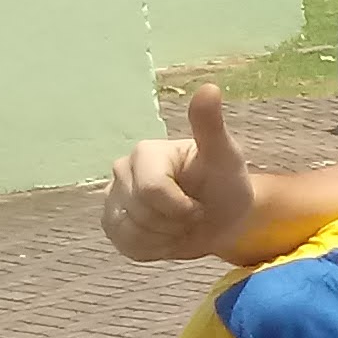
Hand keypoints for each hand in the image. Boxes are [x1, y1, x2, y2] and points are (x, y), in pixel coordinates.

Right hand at [101, 82, 251, 262]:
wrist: (222, 217)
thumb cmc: (225, 183)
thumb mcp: (225, 157)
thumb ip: (211, 126)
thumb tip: (210, 88)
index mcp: (145, 152)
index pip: (152, 191)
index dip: (182, 209)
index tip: (200, 204)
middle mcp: (122, 170)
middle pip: (141, 214)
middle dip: (174, 223)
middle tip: (192, 214)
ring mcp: (112, 197)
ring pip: (131, 232)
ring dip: (165, 238)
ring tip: (180, 224)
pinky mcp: (111, 222)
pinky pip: (125, 245)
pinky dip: (152, 249)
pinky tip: (166, 236)